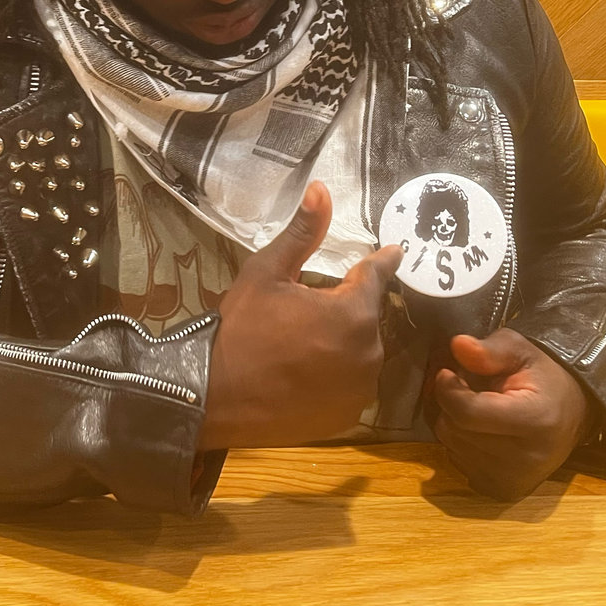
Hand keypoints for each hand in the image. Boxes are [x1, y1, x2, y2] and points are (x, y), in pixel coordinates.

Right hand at [200, 181, 403, 450]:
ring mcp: (360, 390)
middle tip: (309, 306)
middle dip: (346, 306)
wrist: (212, 396)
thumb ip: (303, 233)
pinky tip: (307, 369)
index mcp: (354, 313)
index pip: (376, 277)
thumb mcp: (267, 272)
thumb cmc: (241, 327)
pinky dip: (337, 372)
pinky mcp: (347, 417)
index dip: (381, 262)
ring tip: (305, 340)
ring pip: (361, 350)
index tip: (394, 252)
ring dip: (344, 340)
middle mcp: (369, 353)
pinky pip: (351, 382)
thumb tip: (322, 188)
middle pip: (367, 316)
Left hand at [433, 328, 593, 500]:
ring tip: (483, 409)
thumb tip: (458, 345)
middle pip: (454, 429)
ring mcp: (514, 481)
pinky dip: (462, 444)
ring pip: (451, 445)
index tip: (449, 372)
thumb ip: (489, 350)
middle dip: (454, 404)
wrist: (570, 412)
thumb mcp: (519, 349)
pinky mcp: (503, 491)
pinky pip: (458, 462)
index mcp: (534, 420)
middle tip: (475, 390)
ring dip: (457, 423)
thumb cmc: (541, 376)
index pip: (466, 412)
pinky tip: (485, 432)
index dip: (448, 388)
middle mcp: (526, 459)